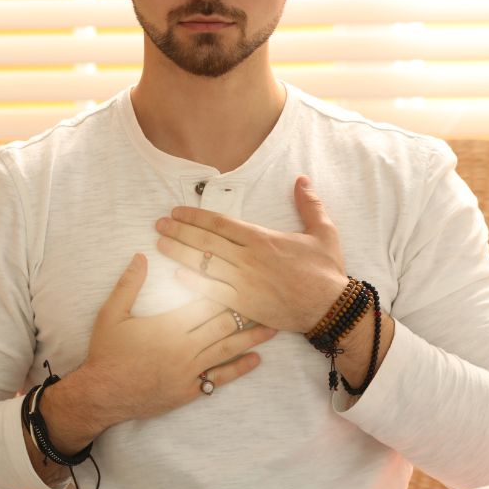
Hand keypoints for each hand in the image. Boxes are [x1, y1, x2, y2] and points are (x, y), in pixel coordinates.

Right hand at [76, 253, 277, 426]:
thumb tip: (141, 255)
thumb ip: (128, 284)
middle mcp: (184, 348)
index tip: (244, 277)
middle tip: (269, 298)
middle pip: (223, 325)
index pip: (204, 303)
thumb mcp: (111, 314)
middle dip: (246, 311)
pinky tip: (256, 360)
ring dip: (251, 338)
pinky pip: (219, 378)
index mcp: (168, 326)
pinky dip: (239, 369)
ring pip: (227, 351)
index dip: (226, 290)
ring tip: (273, 327)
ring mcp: (188, 371)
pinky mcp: (189, 391)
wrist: (101, 395)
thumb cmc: (106, 352)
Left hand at [154, 175, 346, 333]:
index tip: (177, 212)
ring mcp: (244, 283)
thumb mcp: (324, 232)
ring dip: (179, 253)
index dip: (195, 216)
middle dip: (179, 231)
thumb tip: (302, 179)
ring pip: (204, 265)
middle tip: (159, 224)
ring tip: (160, 245)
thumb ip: (310, 204)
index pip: (220, 224)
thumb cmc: (325, 271)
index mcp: (262, 239)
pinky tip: (178, 275)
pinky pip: (212, 292)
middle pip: (205, 241)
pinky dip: (194, 283)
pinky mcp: (244, 305)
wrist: (330, 308)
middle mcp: (248, 259)